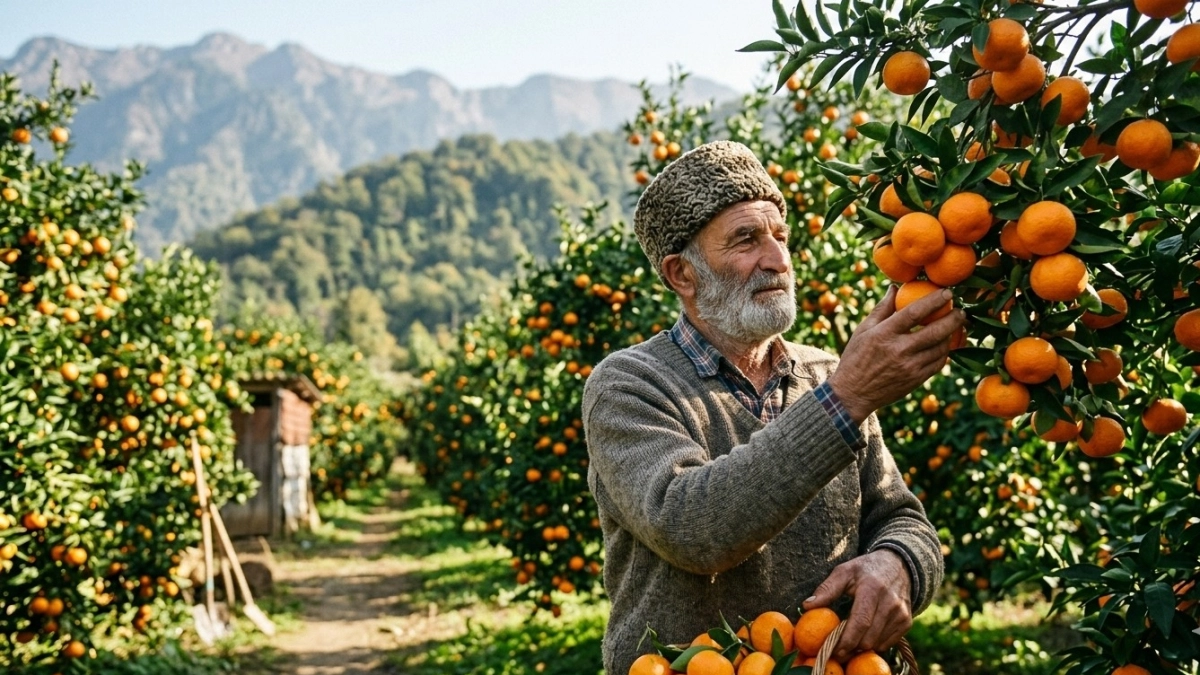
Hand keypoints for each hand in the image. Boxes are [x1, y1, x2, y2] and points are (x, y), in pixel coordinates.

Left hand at [803, 549, 912, 661]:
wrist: (898, 564)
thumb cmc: (865, 569)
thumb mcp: (844, 571)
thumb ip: (826, 589)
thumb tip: (806, 606)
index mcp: (872, 589)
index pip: (861, 621)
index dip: (847, 640)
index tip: (833, 650)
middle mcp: (890, 602)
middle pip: (869, 637)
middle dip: (851, 647)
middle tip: (837, 649)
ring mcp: (901, 613)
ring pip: (878, 643)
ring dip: (862, 646)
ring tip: (849, 641)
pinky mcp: (907, 621)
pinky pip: (888, 643)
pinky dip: (874, 643)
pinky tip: (865, 635)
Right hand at [829, 285, 965, 423]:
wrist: (853, 393)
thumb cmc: (856, 357)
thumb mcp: (863, 330)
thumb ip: (882, 308)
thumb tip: (895, 288)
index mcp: (884, 334)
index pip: (914, 313)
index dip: (934, 301)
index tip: (947, 293)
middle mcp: (899, 350)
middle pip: (935, 332)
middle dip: (953, 319)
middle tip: (961, 311)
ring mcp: (910, 367)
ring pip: (941, 348)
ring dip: (952, 336)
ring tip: (955, 327)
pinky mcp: (916, 380)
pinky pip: (938, 363)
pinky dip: (945, 352)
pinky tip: (945, 344)